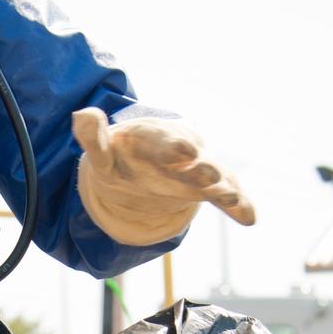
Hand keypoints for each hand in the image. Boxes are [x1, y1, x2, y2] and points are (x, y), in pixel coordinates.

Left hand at [72, 109, 254, 246]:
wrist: (144, 161)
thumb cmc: (122, 157)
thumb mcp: (104, 153)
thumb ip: (93, 138)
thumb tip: (82, 115)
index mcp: (153, 140)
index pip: (162, 142)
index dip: (173, 148)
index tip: (184, 153)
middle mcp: (179, 152)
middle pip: (192, 160)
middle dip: (200, 167)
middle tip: (208, 174)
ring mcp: (194, 170)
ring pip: (212, 177)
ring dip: (222, 188)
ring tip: (231, 199)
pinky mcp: (205, 187)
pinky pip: (225, 195)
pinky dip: (239, 205)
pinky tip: (250, 218)